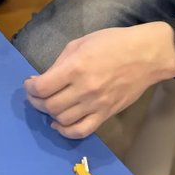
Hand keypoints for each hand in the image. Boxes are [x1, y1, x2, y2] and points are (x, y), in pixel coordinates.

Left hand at [24, 24, 172, 137]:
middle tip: (35, 94)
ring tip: (47, 104)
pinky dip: (66, 131)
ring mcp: (96, 105)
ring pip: (62, 120)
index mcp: (75, 68)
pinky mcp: (106, 115)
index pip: (42, 87)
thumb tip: (44, 78)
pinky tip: (58, 124)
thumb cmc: (112, 43)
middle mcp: (84, 90)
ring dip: (49, 114)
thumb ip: (60, 62)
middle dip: (36, 100)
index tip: (29, 83)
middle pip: (50, 105)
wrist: (145, 56)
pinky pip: (82, 131)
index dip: (30, 87)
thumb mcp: (80, 43)